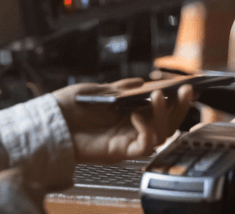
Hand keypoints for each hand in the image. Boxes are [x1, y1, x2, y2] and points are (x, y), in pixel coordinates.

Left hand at [53, 78, 194, 163]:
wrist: (47, 123)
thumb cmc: (67, 108)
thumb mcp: (97, 90)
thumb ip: (120, 88)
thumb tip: (141, 82)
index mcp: (128, 113)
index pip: (159, 108)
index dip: (175, 99)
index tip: (186, 85)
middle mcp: (132, 128)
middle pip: (168, 123)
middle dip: (180, 107)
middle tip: (187, 90)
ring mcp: (128, 141)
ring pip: (162, 135)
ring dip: (165, 114)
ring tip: (158, 97)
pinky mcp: (121, 152)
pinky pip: (145, 146)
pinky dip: (147, 129)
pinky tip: (137, 114)